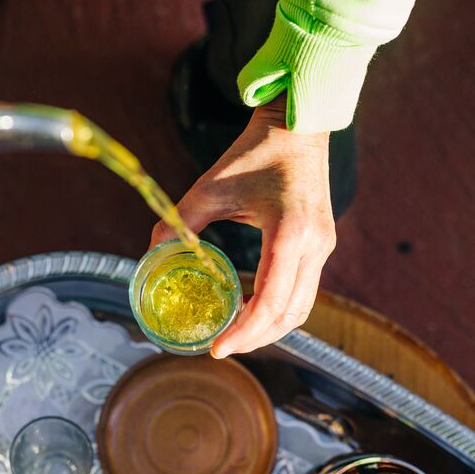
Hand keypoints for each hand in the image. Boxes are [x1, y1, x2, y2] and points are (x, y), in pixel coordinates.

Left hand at [150, 96, 335, 358]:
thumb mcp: (211, 185)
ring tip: (236, 336)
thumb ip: (180, 220)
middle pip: (289, 314)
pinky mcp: (322, 244)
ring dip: (271, 329)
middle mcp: (314, 245)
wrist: (298, 125)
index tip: (217, 349)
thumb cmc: (254, 152)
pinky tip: (252, 312)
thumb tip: (151, 252)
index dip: (243, 333)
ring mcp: (323, 246)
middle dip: (255, 339)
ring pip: (301, 308)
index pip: (269, 301)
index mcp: (289, 232)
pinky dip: (279, 310)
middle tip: (221, 348)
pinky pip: (304, 291)